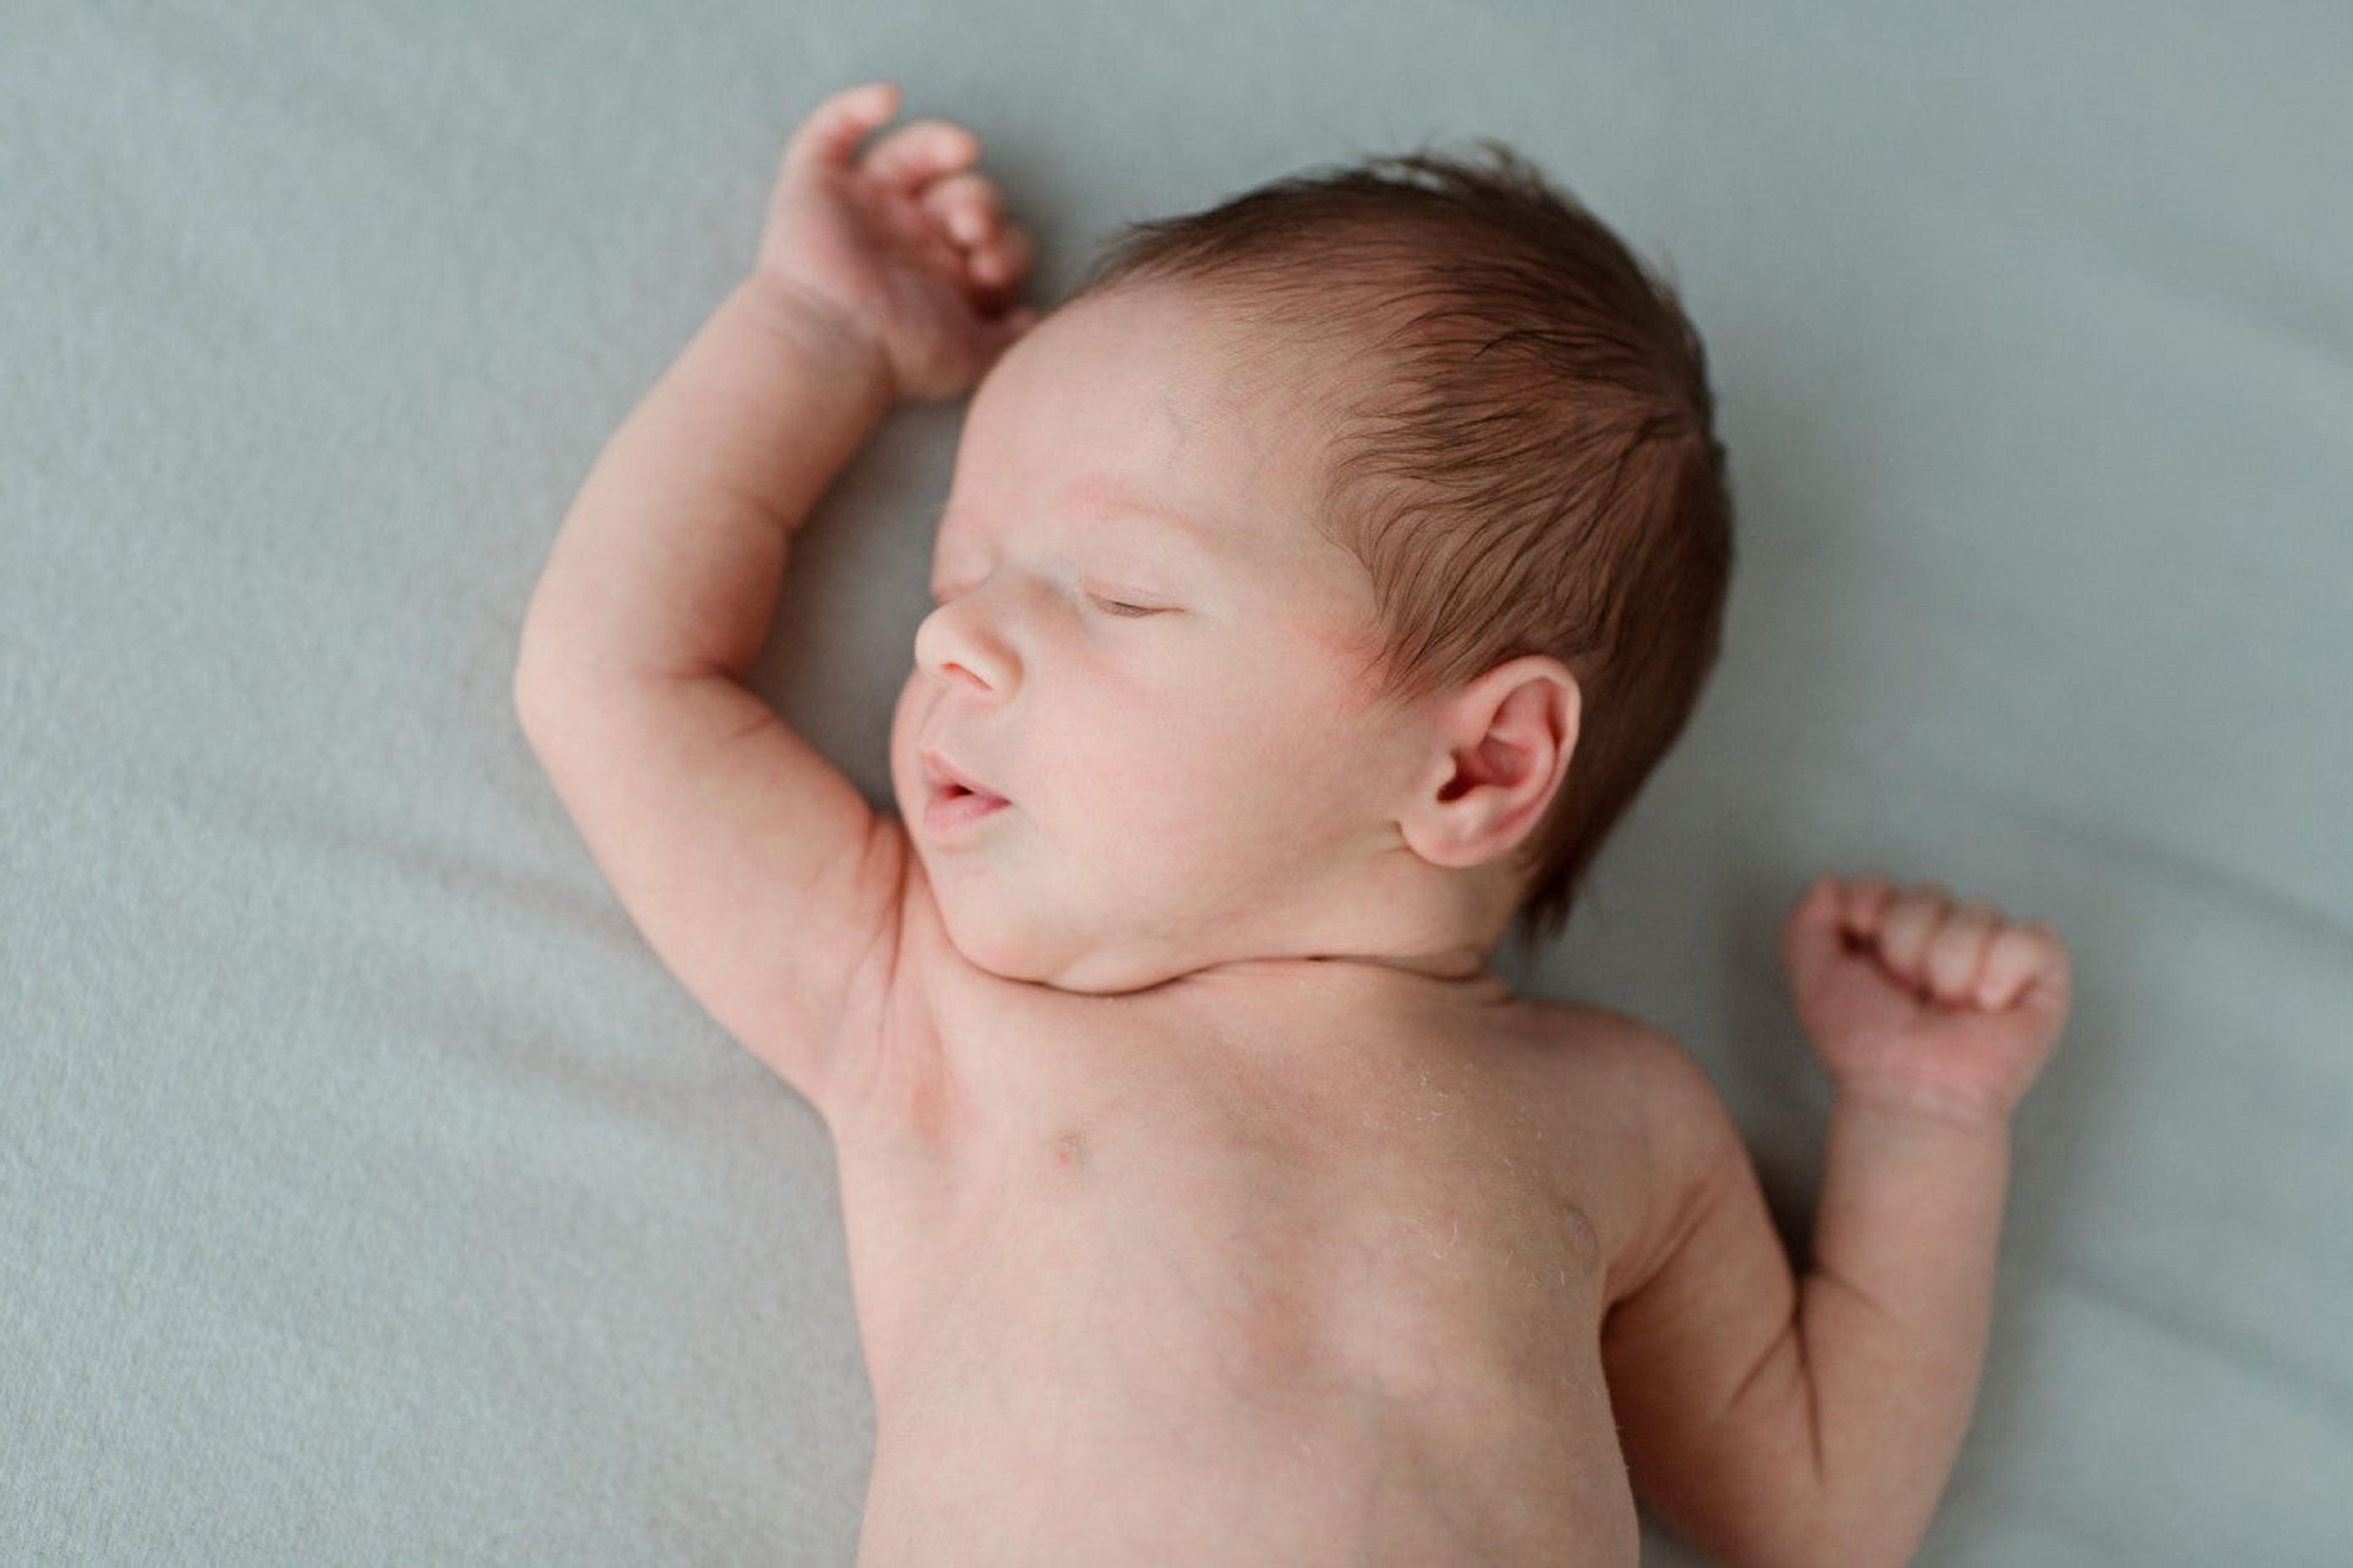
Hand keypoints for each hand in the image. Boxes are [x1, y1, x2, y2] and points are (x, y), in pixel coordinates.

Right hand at [757, 82, 1041, 401]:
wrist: (833, 351)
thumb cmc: (898, 358)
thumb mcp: (972, 357)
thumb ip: (1009, 337)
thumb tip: (1036, 320)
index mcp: (945, 272)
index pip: (994, 236)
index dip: (1006, 244)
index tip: (993, 269)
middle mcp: (908, 236)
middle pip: (963, 192)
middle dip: (978, 202)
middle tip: (971, 228)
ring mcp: (863, 208)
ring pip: (911, 156)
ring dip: (940, 146)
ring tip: (962, 150)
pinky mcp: (815, 187)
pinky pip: (830, 132)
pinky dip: (855, 107)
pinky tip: (889, 99)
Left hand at [1780, 872, 2072, 1125]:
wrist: (1906, 1089)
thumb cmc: (1866, 1047)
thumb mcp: (1814, 980)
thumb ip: (1806, 924)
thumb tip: (1830, 882)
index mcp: (1895, 933)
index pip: (1882, 885)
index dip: (1869, 909)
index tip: (1866, 954)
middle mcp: (1946, 935)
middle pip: (1928, 892)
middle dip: (1908, 945)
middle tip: (1910, 995)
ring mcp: (1995, 952)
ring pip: (1976, 912)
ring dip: (1950, 966)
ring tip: (1948, 1008)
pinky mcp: (2040, 975)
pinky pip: (2030, 937)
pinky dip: (2001, 971)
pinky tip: (1986, 1005)